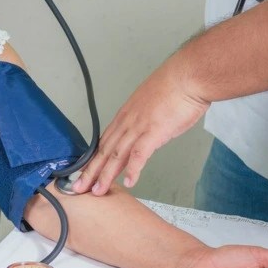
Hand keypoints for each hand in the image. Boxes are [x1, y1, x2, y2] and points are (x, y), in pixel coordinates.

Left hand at [74, 54, 207, 194]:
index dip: (94, 159)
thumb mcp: (153, 105)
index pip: (105, 141)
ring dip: (106, 174)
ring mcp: (139, 127)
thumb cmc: (175, 88)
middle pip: (105, 150)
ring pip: (117, 154)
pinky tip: (129, 181)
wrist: (187, 76)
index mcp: (126, 115)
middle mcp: (128, 122)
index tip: (85, 172)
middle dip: (91, 171)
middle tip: (79, 188)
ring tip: (97, 191)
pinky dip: (133, 169)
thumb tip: (147, 133)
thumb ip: (146, 121)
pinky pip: (140, 154)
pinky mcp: (154, 131)